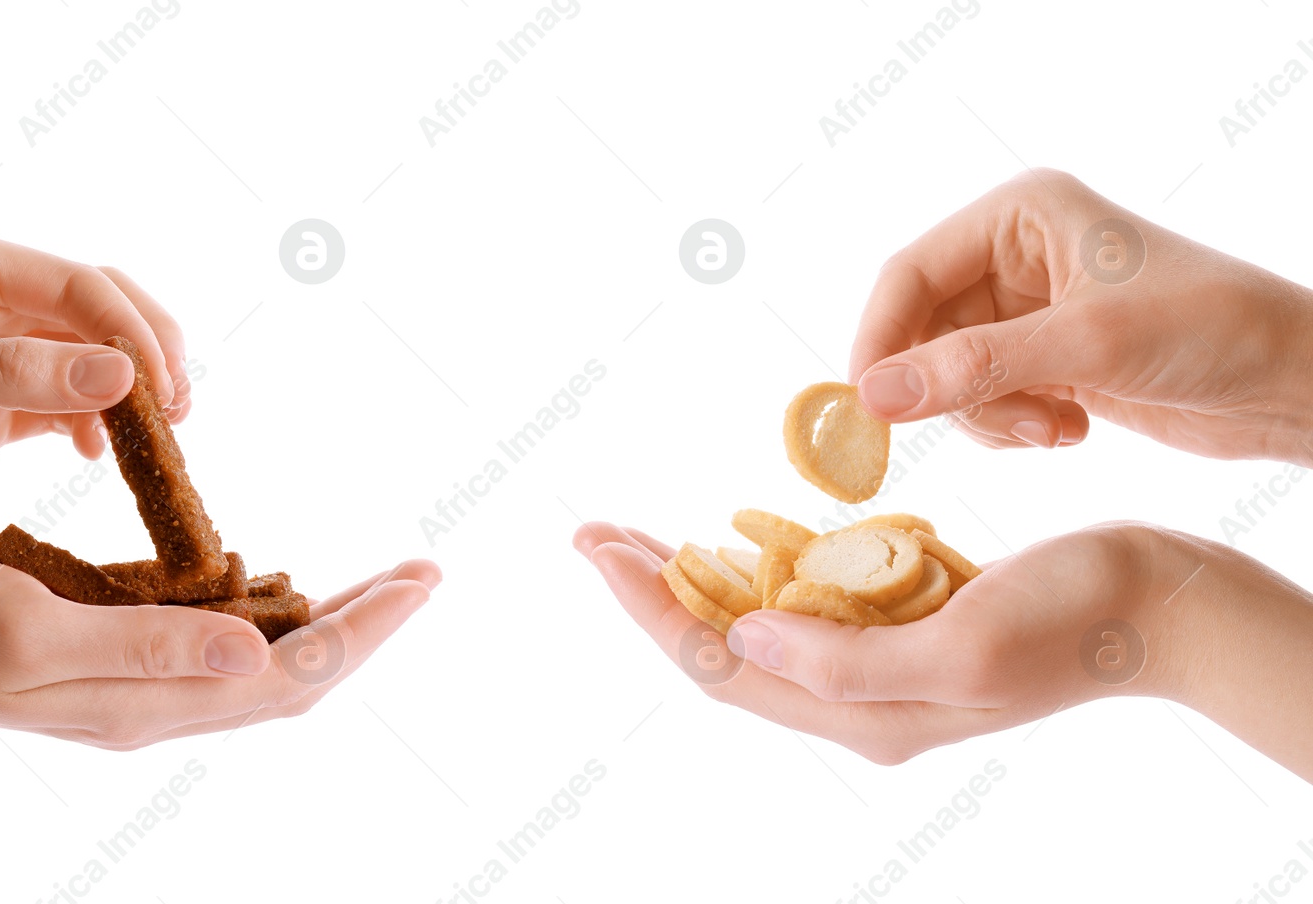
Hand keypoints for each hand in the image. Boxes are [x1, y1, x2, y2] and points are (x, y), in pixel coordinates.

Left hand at [0, 229, 190, 563]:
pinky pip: (67, 409)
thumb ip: (11, 374)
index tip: (163, 388)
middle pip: (101, 314)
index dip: (133, 331)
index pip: (80, 284)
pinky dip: (99, 428)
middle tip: (180, 410)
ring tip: (158, 440)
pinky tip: (104, 456)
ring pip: (93, 364)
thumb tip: (121, 377)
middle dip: (148, 355)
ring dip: (131, 396)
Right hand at [0, 550, 439, 798]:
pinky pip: (216, 652)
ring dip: (326, 626)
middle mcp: (155, 707)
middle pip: (293, 678)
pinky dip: (266, 620)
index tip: (420, 580)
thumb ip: (149, 648)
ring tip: (378, 582)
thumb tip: (257, 653)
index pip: (290, 675)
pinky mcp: (115, 667)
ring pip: (262, 668)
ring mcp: (136, 692)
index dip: (363, 630)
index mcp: (146, 703)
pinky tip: (279, 586)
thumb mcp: (38, 629)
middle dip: (366, 628)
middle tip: (424, 574)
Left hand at [575, 520, 1312, 778]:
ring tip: (637, 532)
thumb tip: (743, 642)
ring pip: (756, 626)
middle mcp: (859, 700)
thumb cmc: (1077, 616)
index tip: (599, 550)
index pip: (719, 668)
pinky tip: (731, 535)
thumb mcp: (965, 646)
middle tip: (594, 531)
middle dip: (653, 589)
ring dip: (694, 578)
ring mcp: (879, 664)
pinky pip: (807, 604)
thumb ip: (848, 663)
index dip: (652, 610)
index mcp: (864, 714)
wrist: (1161, 602)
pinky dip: (759, 569)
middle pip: (722, 648)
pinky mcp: (901, 625)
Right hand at [849, 169, 1312, 463]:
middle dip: (947, 387)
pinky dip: (1012, 425)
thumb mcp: (1085, 345)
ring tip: (1050, 428)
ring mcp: (1028, 308)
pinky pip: (983, 398)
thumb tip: (871, 395)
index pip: (909, 273)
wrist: (1292, 382)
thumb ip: (972, 368)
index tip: (867, 407)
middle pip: (923, 328)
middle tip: (988, 426)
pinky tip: (1071, 428)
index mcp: (1019, 214)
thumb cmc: (1209, 332)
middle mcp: (1015, 253)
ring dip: (987, 414)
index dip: (880, 339)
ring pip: (948, 372)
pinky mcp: (1044, 357)